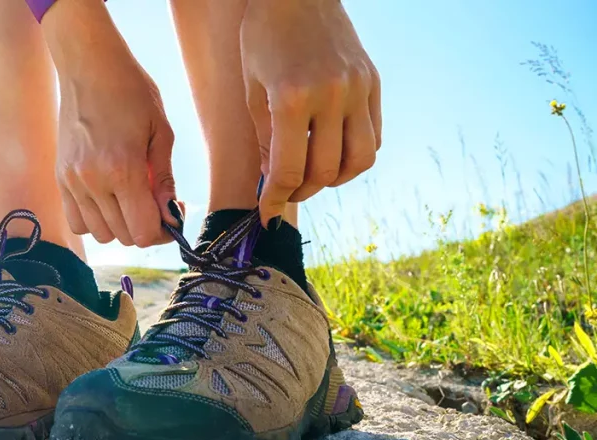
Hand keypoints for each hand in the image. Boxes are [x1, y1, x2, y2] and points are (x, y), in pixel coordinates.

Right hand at [43, 0, 180, 246]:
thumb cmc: (130, 91)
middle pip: (122, 236)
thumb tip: (171, 215)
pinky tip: (108, 199)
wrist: (88, 66)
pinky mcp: (60, 178)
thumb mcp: (161, 131)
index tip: (171, 216)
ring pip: (99, 234)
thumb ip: (164, 179)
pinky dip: (95, 220)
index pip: (142, 231)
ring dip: (120, 226)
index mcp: (123, 169)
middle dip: (144, 227)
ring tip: (130, 200)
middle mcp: (93, 181)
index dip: (162, 231)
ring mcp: (73, 181)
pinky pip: (77, 221)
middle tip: (156, 205)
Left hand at [240, 0, 380, 223]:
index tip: (267, 215)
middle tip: (285, 191)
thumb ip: (265, 138)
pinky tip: (333, 152)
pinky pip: (374, 136)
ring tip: (313, 175)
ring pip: (360, 161)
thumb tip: (273, 181)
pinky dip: (355, 155)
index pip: (288, 169)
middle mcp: (331, 94)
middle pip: (325, 171)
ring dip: (335, 179)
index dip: (275, 200)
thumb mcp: (251, 87)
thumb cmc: (263, 37)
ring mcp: (358, 88)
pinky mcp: (373, 82)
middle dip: (302, 191)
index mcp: (292, 97)